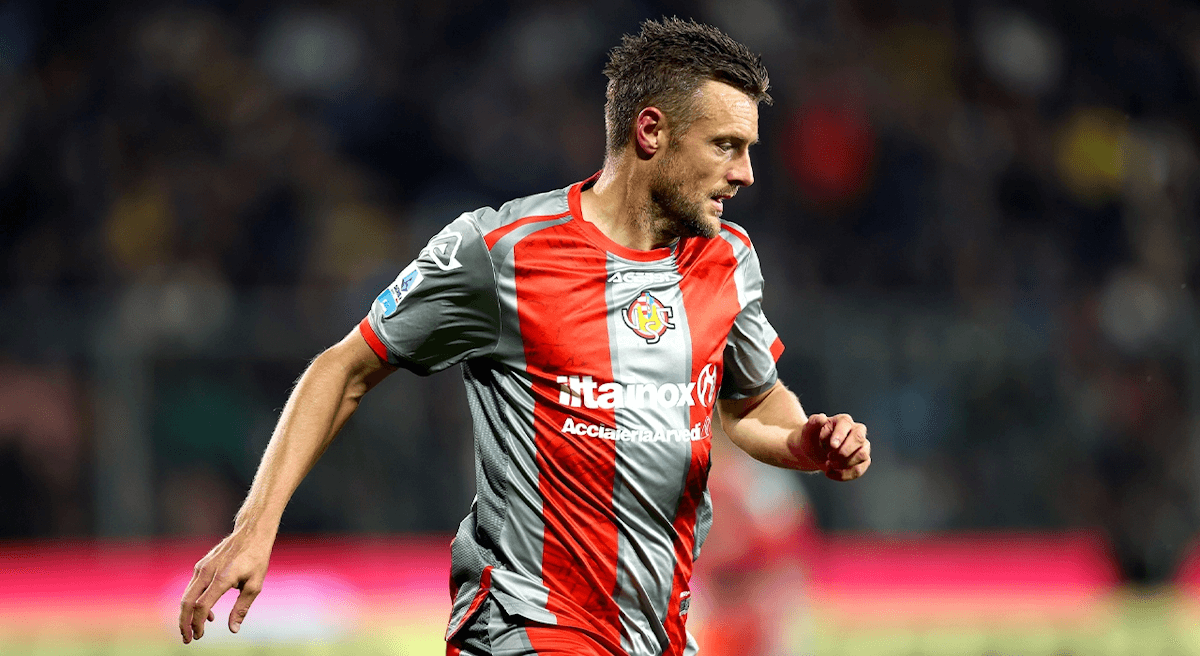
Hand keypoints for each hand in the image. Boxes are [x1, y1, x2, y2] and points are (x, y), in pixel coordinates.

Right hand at [179, 528, 274, 642]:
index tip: (199, 636)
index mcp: (222, 578)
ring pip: (187, 595)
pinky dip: (194, 602)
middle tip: (188, 639)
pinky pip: (193, 587)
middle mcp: (207, 572)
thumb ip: (242, 607)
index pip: (202, 606)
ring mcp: (202, 567)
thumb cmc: (257, 558)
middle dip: (184, 623)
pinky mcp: (201, 565)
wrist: (251, 533)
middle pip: (187, 602)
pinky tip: (207, 612)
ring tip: (195, 629)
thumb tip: (233, 629)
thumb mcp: (255, 584)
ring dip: (187, 614)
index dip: (198, 624)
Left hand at [800, 413, 869, 480]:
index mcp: (843, 421)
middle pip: (859, 439)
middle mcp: (856, 431)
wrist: (813, 453)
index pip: (846, 424)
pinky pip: (859, 470)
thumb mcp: (807, 430)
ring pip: (862, 455)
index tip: (832, 446)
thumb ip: (813, 422)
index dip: (840, 435)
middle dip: (844, 451)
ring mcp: (862, 446)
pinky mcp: (863, 461)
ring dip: (844, 464)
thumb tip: (822, 418)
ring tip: (829, 464)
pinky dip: (843, 475)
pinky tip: (830, 472)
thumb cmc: (812, 438)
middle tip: (829, 457)